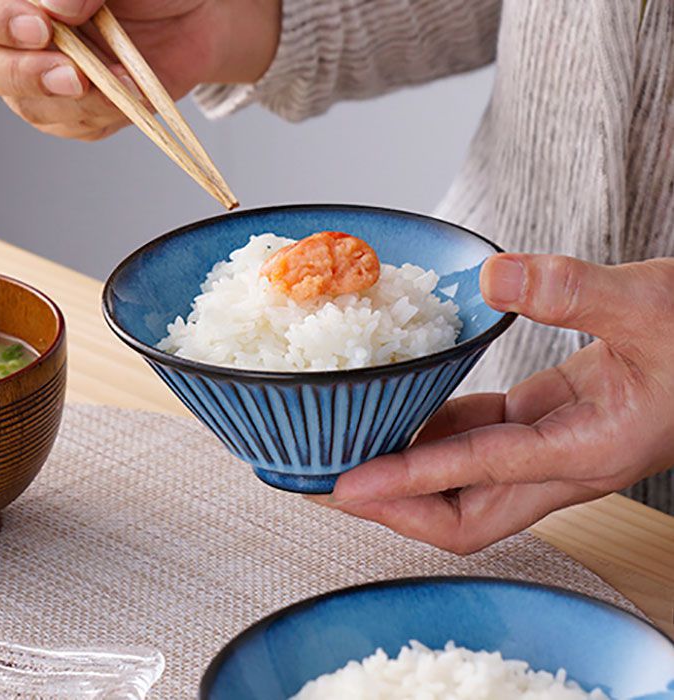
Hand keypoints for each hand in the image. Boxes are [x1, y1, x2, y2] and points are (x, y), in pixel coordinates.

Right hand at [0, 0, 279, 139]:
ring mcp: (37, 74)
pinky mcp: (69, 110)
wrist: (194, 16)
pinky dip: (106, 114)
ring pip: (32, 105)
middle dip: (23, 73)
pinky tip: (132, 95)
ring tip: (127, 79)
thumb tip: (58, 6)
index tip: (42, 27)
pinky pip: (73, 126)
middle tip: (73, 75)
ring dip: (84, 100)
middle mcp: (13, 32)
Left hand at [311, 254, 673, 552]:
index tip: (346, 486)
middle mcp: (562, 465)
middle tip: (331, 485)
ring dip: (408, 473)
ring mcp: (551, 448)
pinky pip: (479, 441)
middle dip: (396, 509)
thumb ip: (575, 291)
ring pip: (466, 484)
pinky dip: (437, 432)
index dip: (408, 483)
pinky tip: (408, 407)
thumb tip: (495, 277)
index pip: (479, 477)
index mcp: (588, 450)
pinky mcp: (545, 422)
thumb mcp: (649, 304)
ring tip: (351, 450)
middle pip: (464, 517)